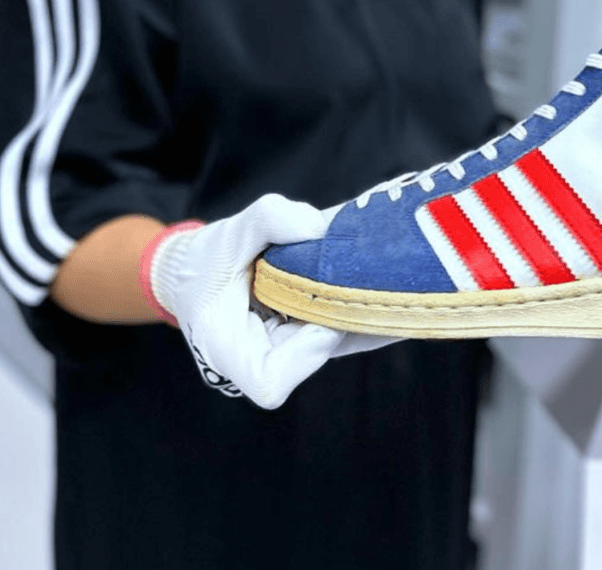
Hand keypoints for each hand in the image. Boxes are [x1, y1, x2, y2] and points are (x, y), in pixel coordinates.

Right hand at [140, 194, 394, 407]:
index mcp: (228, 352)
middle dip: (353, 317)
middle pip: (321, 355)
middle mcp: (266, 361)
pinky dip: (373, 300)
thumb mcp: (228, 232)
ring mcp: (296, 351)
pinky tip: (402, 273)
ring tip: (403, 273)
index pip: (271, 381)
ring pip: (346, 340)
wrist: (199, 271)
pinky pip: (353, 326)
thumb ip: (268, 220)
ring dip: (375, 307)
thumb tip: (318, 226)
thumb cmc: (206, 260)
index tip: (320, 317)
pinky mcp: (317, 335)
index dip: (303, 354)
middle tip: (383, 278)